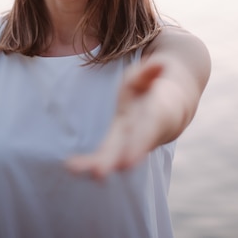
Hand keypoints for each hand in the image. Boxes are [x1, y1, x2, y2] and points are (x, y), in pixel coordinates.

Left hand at [65, 60, 163, 179]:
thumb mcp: (151, 75)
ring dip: (96, 164)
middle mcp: (141, 134)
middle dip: (113, 161)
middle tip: (98, 173)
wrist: (167, 111)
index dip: (138, 144)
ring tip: (72, 168)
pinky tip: (70, 166)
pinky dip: (88, 162)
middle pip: (127, 152)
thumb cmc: (154, 88)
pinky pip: (103, 155)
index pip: (146, 130)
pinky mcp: (117, 145)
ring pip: (113, 157)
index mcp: (155, 115)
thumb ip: (151, 71)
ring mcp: (129, 142)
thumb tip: (159, 64)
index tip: (128, 162)